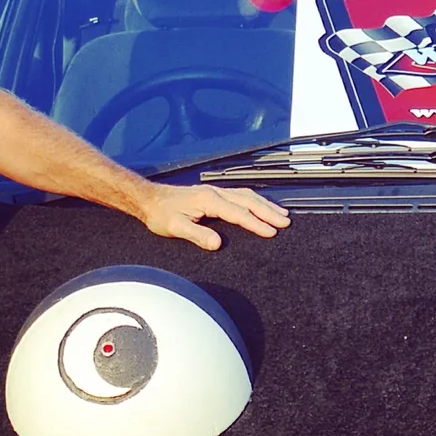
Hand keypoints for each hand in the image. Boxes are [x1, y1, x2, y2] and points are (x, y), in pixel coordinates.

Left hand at [138, 183, 289, 251]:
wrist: (149, 199)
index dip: (256, 224)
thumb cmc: (161, 214)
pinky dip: (256, 200)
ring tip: (282, 214)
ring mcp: (215, 192)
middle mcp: (215, 193)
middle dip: (269, 211)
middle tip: (286, 222)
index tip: (272, 232)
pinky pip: (240, 195)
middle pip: (249, 201)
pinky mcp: (214, 194)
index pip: (238, 213)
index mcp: (208, 200)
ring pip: (247, 195)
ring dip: (265, 205)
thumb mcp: (175, 227)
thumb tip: (217, 244)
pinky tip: (262, 206)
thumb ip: (197, 235)